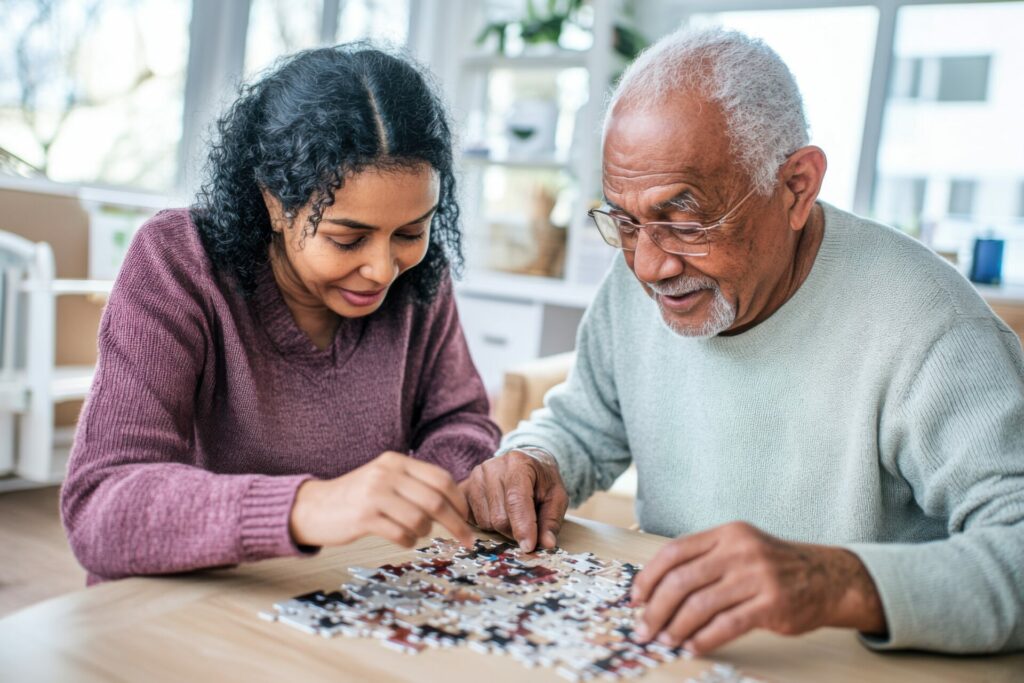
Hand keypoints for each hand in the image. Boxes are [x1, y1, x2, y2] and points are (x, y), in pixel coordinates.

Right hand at [289, 451, 474, 548]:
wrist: (313, 507)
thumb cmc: (356, 497)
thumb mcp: (385, 478)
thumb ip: (414, 484)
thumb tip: (455, 503)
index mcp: (396, 461)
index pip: (441, 478)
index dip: (459, 500)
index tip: (467, 517)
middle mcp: (386, 474)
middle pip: (435, 500)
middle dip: (456, 523)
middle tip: (466, 539)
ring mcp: (374, 495)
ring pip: (420, 519)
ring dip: (426, 532)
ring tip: (417, 533)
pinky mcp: (364, 518)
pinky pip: (401, 534)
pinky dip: (409, 541)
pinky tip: (403, 539)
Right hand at [460, 449, 568, 551]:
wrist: (524, 463)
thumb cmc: (541, 481)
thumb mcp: (556, 496)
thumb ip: (551, 520)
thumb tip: (547, 544)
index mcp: (518, 464)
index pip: (516, 500)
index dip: (523, 527)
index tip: (528, 547)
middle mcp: (492, 467)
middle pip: (499, 517)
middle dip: (514, 531)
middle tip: (526, 527)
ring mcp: (475, 477)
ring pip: (485, 521)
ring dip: (500, 528)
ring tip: (511, 514)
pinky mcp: (463, 488)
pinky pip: (471, 520)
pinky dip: (486, 524)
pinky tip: (496, 512)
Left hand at [631, 521, 885, 653]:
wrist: (828, 577)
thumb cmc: (774, 566)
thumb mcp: (740, 548)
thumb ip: (704, 561)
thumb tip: (657, 591)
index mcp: (726, 534)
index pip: (673, 552)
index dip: (648, 577)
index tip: (635, 599)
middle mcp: (739, 551)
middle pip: (681, 580)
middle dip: (655, 608)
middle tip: (644, 628)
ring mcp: (756, 577)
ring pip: (700, 605)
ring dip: (676, 627)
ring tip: (666, 640)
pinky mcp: (771, 605)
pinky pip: (726, 624)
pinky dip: (703, 638)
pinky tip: (693, 646)